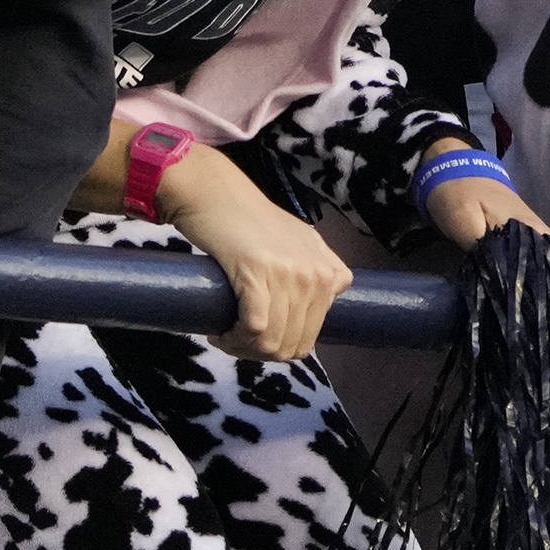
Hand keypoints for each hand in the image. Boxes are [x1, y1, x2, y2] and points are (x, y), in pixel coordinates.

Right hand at [161, 150, 354, 362]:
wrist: (218, 196)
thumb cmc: (253, 223)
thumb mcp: (301, 243)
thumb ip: (318, 270)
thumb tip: (327, 297)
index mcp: (330, 273)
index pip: (312, 336)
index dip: (281, 344)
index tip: (256, 337)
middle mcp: (316, 275)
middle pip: (292, 346)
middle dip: (259, 352)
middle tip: (234, 340)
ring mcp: (290, 274)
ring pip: (272, 343)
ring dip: (243, 349)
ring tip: (225, 334)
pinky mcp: (259, 273)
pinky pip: (255, 329)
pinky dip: (234, 340)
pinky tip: (220, 331)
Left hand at [417, 158, 549, 306]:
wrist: (457, 168)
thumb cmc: (459, 192)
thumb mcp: (464, 218)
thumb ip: (484, 249)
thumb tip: (502, 283)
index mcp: (536, 236)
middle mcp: (545, 242)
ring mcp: (539, 245)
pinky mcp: (527, 250)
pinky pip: (545, 276)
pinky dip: (548, 297)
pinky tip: (541, 319)